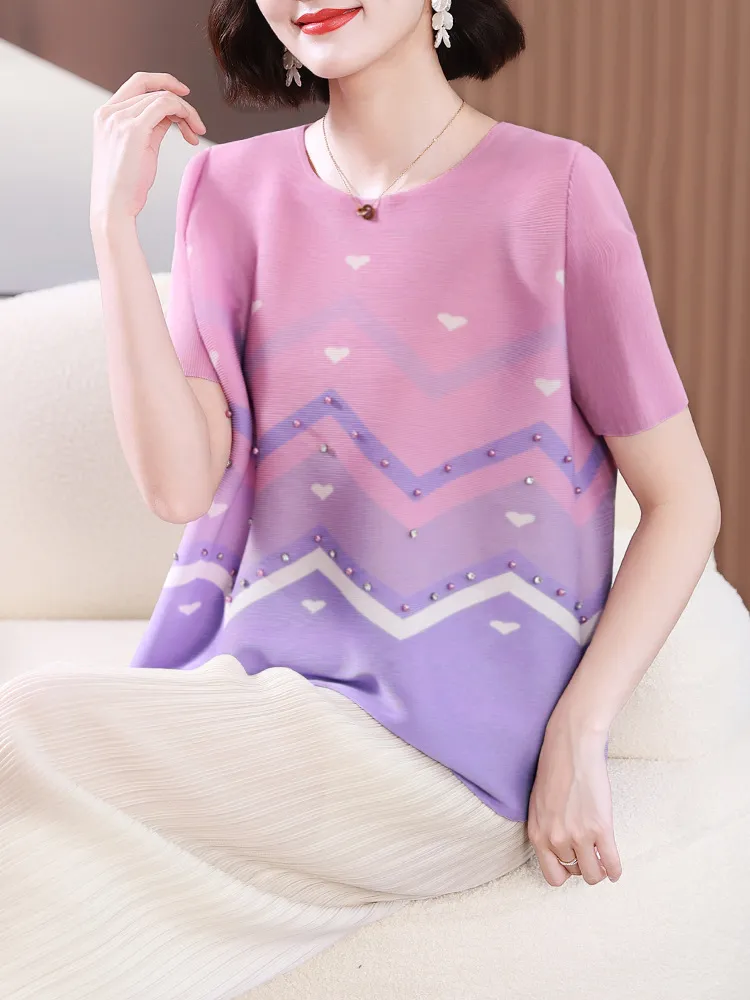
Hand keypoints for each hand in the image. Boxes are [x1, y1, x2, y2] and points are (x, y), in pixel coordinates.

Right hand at [90, 70, 206, 230]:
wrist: (114, 208)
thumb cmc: (126, 186)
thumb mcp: (140, 149)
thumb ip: (151, 128)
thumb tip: (170, 116)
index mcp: (106, 114)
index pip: (138, 83)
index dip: (163, 82)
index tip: (184, 93)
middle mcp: (110, 112)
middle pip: (153, 90)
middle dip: (181, 104)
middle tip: (197, 124)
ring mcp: (119, 118)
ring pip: (163, 97)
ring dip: (187, 112)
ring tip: (196, 133)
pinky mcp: (133, 129)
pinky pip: (165, 105)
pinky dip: (183, 113)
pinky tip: (192, 133)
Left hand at [527, 718, 621, 886]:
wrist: (571, 748)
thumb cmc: (554, 771)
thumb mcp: (538, 805)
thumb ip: (545, 830)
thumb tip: (558, 848)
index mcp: (538, 834)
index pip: (552, 875)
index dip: (565, 872)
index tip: (573, 862)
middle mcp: (556, 839)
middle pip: (575, 873)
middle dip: (583, 866)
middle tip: (589, 854)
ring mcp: (578, 836)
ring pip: (593, 874)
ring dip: (599, 870)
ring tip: (603, 859)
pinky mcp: (600, 828)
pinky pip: (611, 864)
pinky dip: (615, 870)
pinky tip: (615, 868)